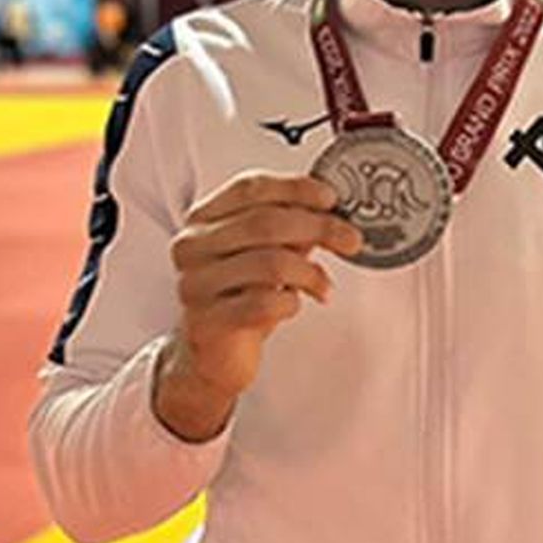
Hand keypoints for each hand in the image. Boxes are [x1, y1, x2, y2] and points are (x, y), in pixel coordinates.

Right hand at [153, 171, 362, 438]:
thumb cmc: (240, 296)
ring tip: (323, 286)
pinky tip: (293, 305)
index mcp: (203, 219)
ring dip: (310, 273)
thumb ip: (292, 228)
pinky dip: (290, 303)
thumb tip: (332, 212)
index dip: (295, 188)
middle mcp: (192, 246)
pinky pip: (262, 304)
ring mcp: (194, 283)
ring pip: (269, 262)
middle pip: (264, 222)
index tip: (330, 198)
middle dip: (318, 227)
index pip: (250, 188)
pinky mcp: (205, 321)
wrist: (213, 353)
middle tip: (350, 239)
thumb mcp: (266, 252)